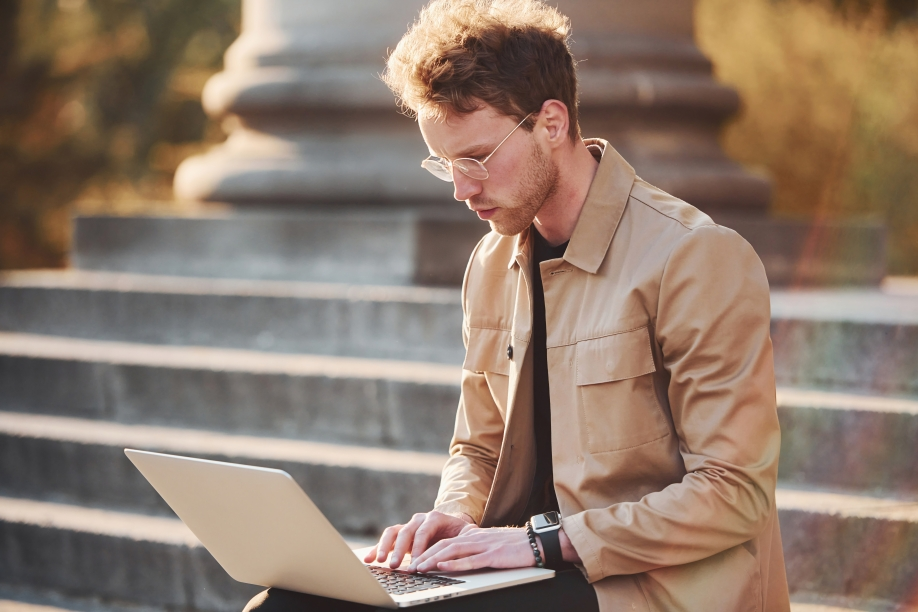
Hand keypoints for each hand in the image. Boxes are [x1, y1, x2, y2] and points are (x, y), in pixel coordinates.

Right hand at [363, 511, 473, 568]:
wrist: (452, 526)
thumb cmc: (459, 532)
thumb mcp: (465, 533)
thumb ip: (465, 536)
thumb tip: (471, 538)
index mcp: (435, 517)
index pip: (424, 531)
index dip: (419, 547)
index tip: (416, 562)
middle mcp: (419, 519)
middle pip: (406, 532)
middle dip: (399, 550)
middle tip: (395, 565)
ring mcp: (409, 525)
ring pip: (393, 532)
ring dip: (385, 547)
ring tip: (380, 561)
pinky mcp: (401, 533)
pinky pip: (387, 538)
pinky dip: (378, 547)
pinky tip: (370, 558)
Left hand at [407, 525, 539, 572]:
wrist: (536, 542)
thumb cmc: (514, 546)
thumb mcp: (489, 544)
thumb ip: (473, 549)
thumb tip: (456, 559)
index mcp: (472, 535)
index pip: (444, 541)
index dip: (426, 550)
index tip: (412, 560)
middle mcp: (474, 538)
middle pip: (443, 545)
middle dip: (423, 556)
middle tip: (409, 567)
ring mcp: (483, 546)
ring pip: (452, 551)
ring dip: (433, 559)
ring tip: (419, 567)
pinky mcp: (493, 555)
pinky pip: (470, 559)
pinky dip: (454, 563)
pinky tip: (442, 565)